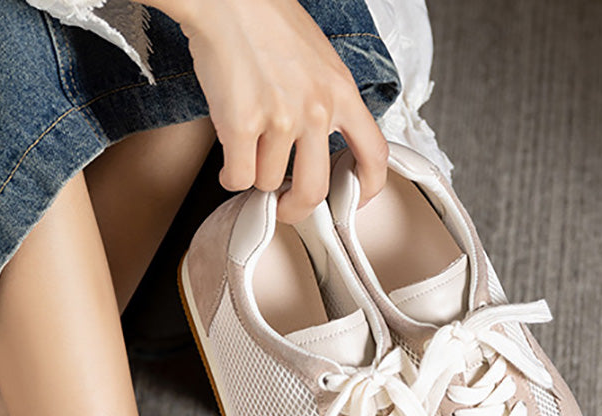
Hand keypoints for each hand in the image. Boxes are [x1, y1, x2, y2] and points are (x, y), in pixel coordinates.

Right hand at [146, 0, 387, 221]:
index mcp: (341, 92)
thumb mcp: (318, 60)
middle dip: (296, 209)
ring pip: (267, 182)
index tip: (355, 200)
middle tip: (284, 207)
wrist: (228, 0)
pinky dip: (229, 177)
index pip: (374, 152)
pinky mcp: (242, 125)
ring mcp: (280, 119)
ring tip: (245, 149)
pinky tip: (228, 160)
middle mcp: (316, 109)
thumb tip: (315, 147)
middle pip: (314, 189)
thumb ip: (324, 101)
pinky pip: (237, 178)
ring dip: (253, 175)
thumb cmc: (266, 24)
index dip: (368, 187)